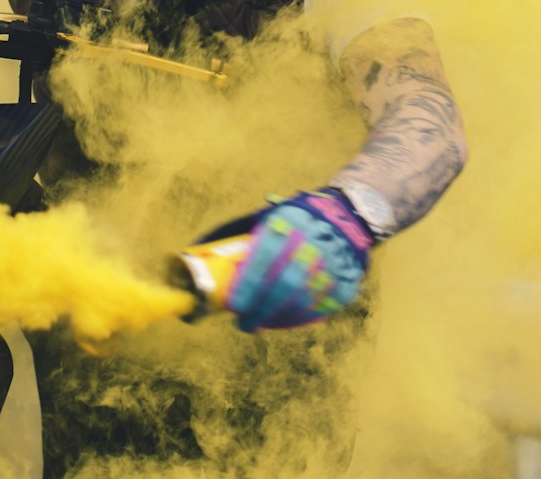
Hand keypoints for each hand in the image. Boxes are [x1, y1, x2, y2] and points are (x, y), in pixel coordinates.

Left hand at [208, 190, 373, 332]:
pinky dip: (299, 319)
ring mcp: (333, 265)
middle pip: (285, 284)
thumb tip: (194, 246)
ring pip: (303, 300)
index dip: (250, 285)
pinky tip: (283, 321)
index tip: (234, 305)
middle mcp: (312, 243)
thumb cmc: (291, 219)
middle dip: (262, 309)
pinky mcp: (346, 283)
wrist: (345, 217)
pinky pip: (321, 309)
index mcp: (288, 224)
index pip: (267, 257)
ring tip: (260, 324)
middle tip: (244, 324)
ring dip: (278, 318)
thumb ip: (233, 232)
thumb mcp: (265, 215)